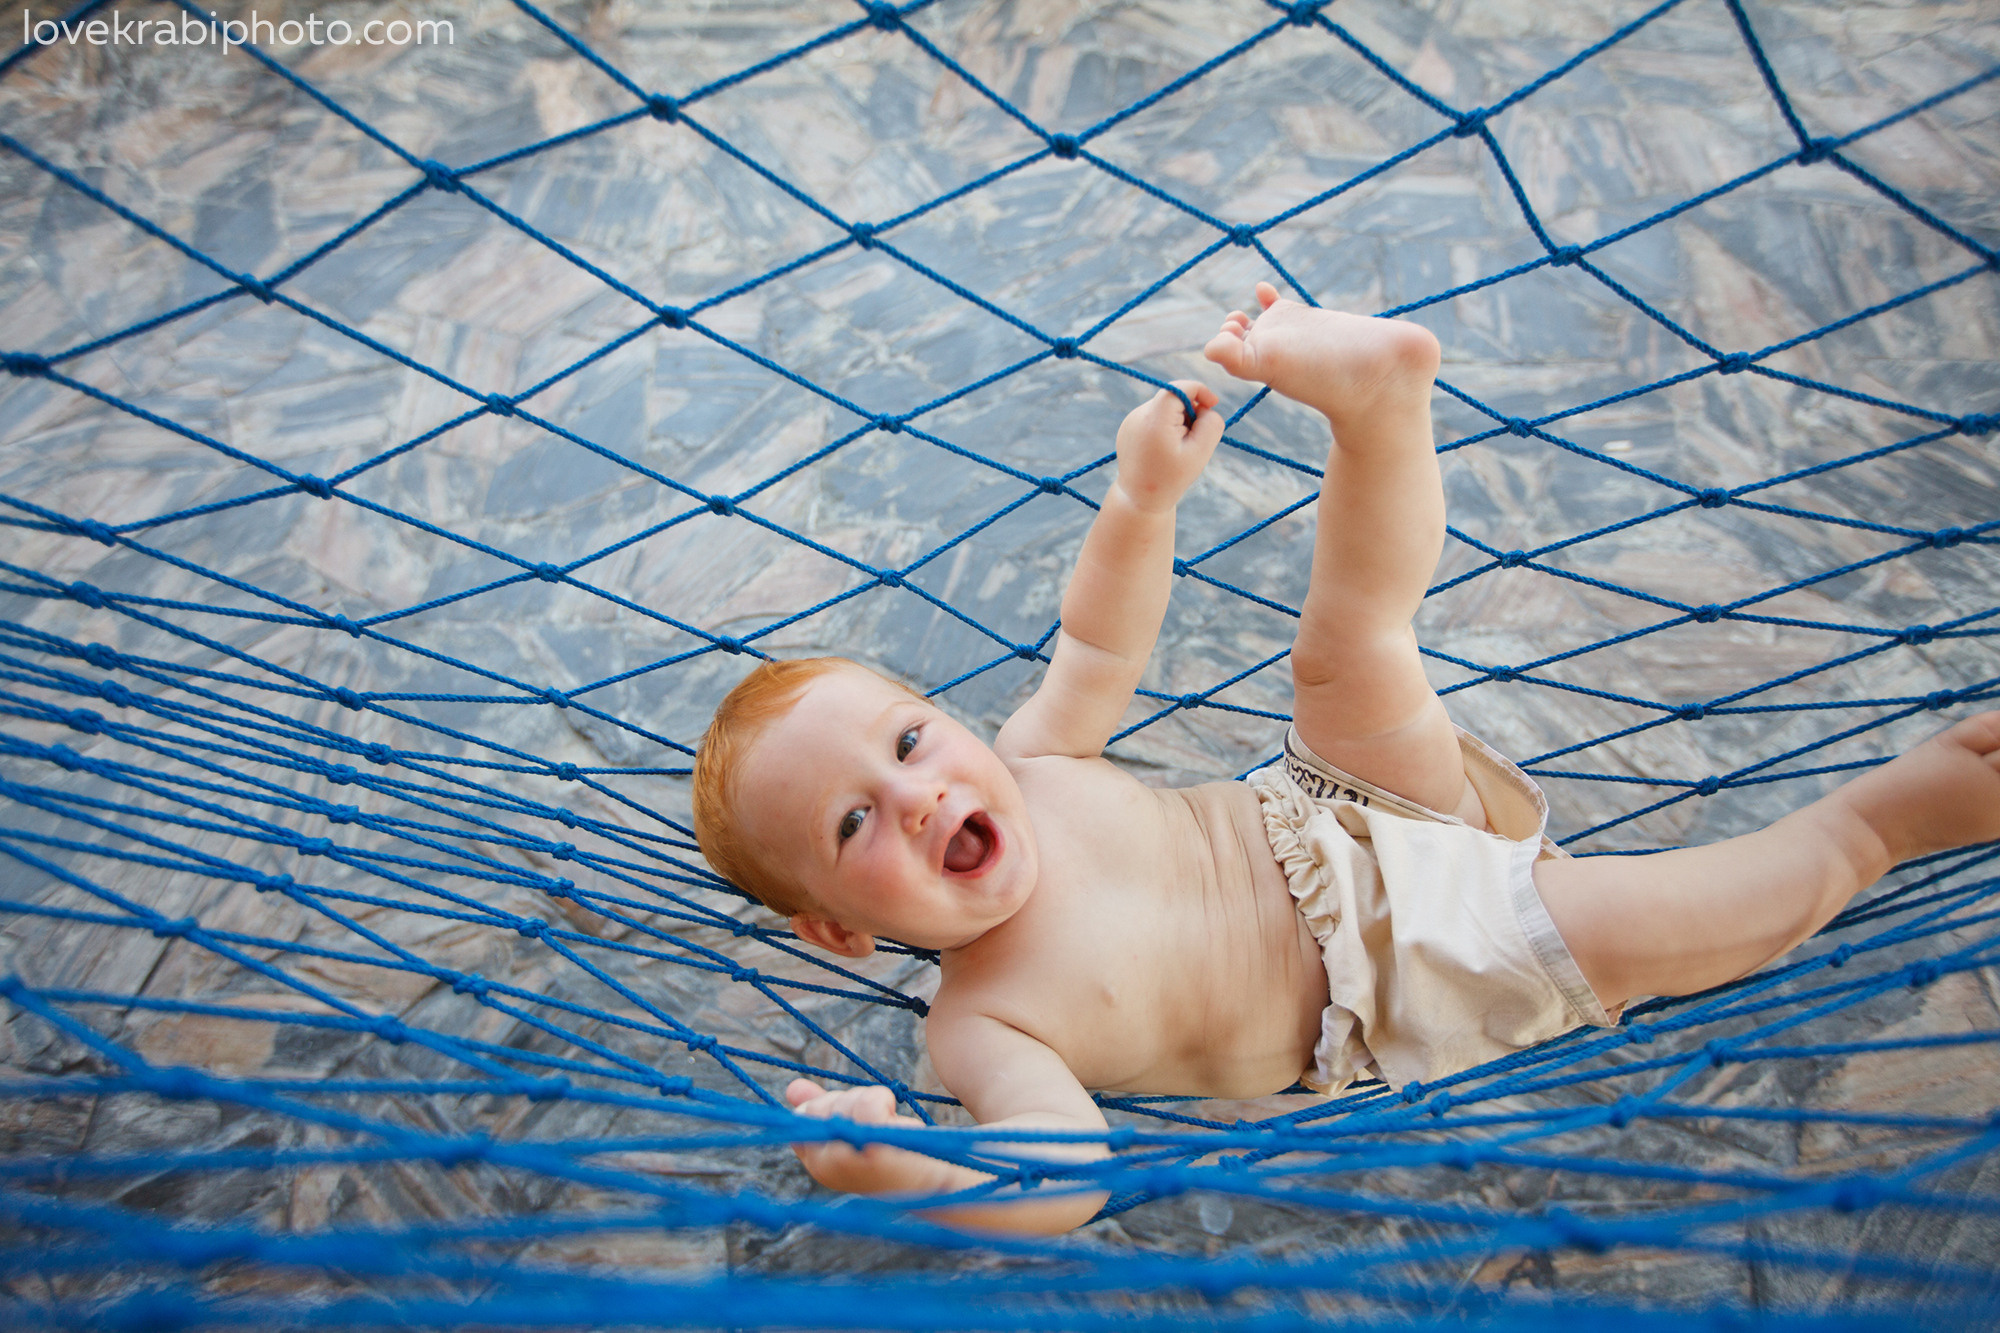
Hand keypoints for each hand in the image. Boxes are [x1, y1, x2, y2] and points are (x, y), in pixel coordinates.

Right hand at [785, 1078, 935, 1196]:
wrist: (931, 1186)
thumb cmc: (894, 1157)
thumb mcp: (853, 1130)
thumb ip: (823, 1111)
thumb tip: (793, 1088)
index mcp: (816, 1164)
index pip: (801, 1117)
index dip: (827, 1106)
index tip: (854, 1116)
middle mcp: (823, 1167)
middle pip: (819, 1106)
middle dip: (848, 1101)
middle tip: (876, 1121)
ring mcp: (846, 1161)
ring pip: (844, 1103)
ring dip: (869, 1101)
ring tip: (887, 1125)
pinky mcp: (871, 1152)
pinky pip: (868, 1105)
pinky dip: (882, 1100)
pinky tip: (893, 1117)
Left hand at [1111, 379, 1223, 514]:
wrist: (1139, 499)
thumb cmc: (1173, 478)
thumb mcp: (1200, 452)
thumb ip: (1211, 424)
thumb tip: (1206, 405)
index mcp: (1155, 420)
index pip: (1180, 388)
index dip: (1201, 391)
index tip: (1213, 404)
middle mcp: (1139, 415)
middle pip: (1174, 397)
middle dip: (1190, 412)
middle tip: (1194, 440)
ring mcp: (1131, 420)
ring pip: (1165, 407)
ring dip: (1178, 420)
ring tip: (1177, 448)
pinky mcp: (1128, 426)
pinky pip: (1154, 416)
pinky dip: (1165, 426)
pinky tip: (1164, 450)